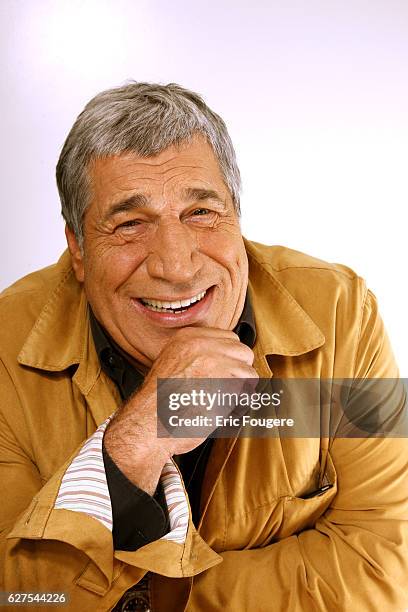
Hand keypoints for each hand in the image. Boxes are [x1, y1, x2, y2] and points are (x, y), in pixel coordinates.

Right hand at [104, 327, 257, 493]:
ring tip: (223, 401)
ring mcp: (214, 361)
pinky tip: (223, 409)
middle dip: (238, 370)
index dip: (228, 359)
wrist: (148, 425)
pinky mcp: (225, 383)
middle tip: (225, 389)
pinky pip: (248, 390)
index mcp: (187, 338)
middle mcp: (201, 344)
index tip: (222, 373)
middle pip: (241, 351)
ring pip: (248, 370)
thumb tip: (224, 359)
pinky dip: (241, 402)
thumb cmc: (158, 405)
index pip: (228, 338)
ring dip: (241, 387)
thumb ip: (196, 357)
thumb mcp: (171, 365)